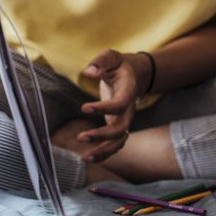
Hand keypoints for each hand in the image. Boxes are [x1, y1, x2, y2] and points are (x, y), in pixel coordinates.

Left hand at [76, 49, 140, 163]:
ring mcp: (125, 119)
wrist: (135, 74)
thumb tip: (88, 73)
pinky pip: (115, 144)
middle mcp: (129, 109)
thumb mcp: (111, 57)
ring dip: (103, 152)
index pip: (119, 105)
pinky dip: (104, 153)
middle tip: (80, 137)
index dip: (103, 108)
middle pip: (121, 128)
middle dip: (102, 136)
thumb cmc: (120, 65)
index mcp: (128, 91)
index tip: (83, 107)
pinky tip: (88, 157)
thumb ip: (101, 62)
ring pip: (119, 141)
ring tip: (84, 158)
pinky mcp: (118, 125)